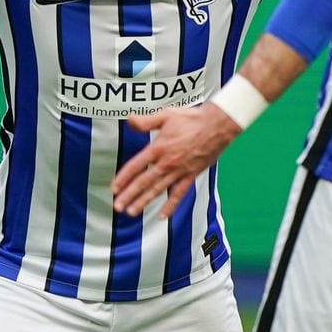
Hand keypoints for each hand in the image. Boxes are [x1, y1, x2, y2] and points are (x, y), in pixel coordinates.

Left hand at [111, 103, 241, 217]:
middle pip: (144, 182)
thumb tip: (129, 120)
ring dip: (144, 202)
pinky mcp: (191, 176)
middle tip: (117, 206)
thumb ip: (146, 121)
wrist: (217, 126)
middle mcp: (167, 163)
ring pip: (158, 190)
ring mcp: (179, 171)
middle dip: (129, 195)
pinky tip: (162, 216)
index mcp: (158, 148)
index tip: (114, 188)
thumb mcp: (166, 116)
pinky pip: (179, 194)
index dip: (123, 178)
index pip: (136, 166)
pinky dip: (170, 206)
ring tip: (132, 212)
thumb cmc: (192, 119)